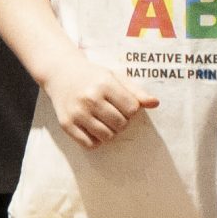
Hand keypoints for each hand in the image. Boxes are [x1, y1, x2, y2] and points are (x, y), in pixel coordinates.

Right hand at [42, 54, 158, 148]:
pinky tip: (93, 128)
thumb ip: (136, 91)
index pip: (132, 109)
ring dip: (110, 132)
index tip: (122, 104)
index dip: (131, 109)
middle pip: (121, 124)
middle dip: (121, 121)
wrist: (61, 73)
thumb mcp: (115, 77)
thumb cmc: (93, 76)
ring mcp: (77, 112)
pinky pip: (89, 144)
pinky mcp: (66, 124)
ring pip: (107, 136)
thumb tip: (155, 103)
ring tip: (104, 121)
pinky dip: (96, 140)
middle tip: (113, 113)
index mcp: (104, 84)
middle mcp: (89, 98)